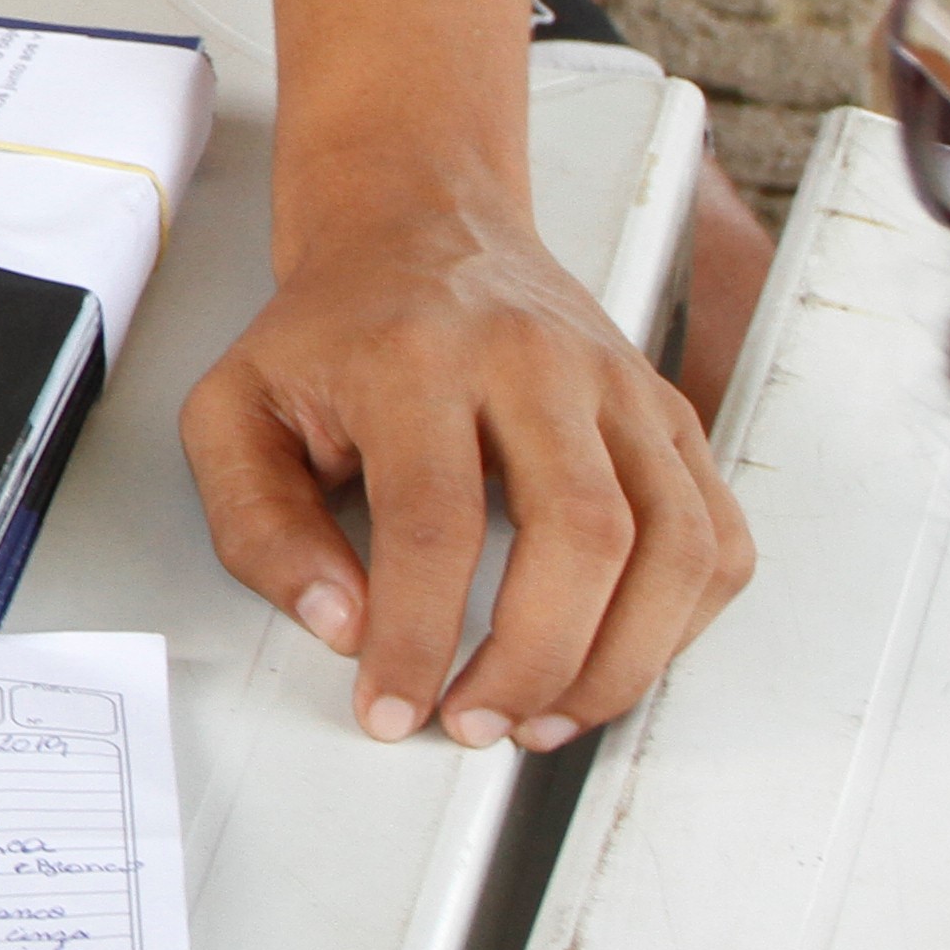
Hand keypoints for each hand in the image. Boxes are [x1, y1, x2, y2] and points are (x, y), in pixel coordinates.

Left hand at [182, 208, 750, 747]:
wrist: (415, 223)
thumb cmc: (326, 331)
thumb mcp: (234, 409)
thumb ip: (258, 524)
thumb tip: (338, 623)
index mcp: (416, 356)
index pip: (433, 522)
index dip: (417, 637)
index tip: (392, 708)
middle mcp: (536, 362)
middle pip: (581, 535)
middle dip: (535, 661)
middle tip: (476, 726)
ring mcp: (619, 386)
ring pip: (673, 544)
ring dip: (620, 660)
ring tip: (545, 718)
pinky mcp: (669, 414)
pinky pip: (716, 535)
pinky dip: (681, 621)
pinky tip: (615, 658)